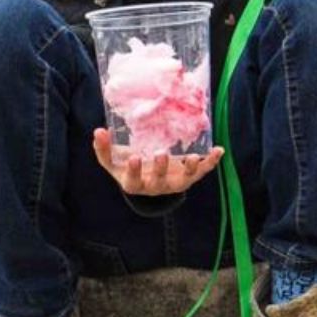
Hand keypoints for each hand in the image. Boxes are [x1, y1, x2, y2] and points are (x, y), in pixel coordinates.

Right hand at [92, 128, 221, 195]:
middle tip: (160, 154)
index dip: (134, 171)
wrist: (149, 180)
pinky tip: (218, 150)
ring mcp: (174, 183)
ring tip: (193, 157)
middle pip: (158, 181)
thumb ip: (103, 148)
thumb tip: (98, 130)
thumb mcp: (114, 162)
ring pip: (183, 180)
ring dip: (189, 168)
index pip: (133, 180)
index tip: (134, 158)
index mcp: (135, 183)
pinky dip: (210, 162)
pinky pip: (201, 171)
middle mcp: (155, 186)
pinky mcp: (189, 178)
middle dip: (160, 168)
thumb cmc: (129, 168)